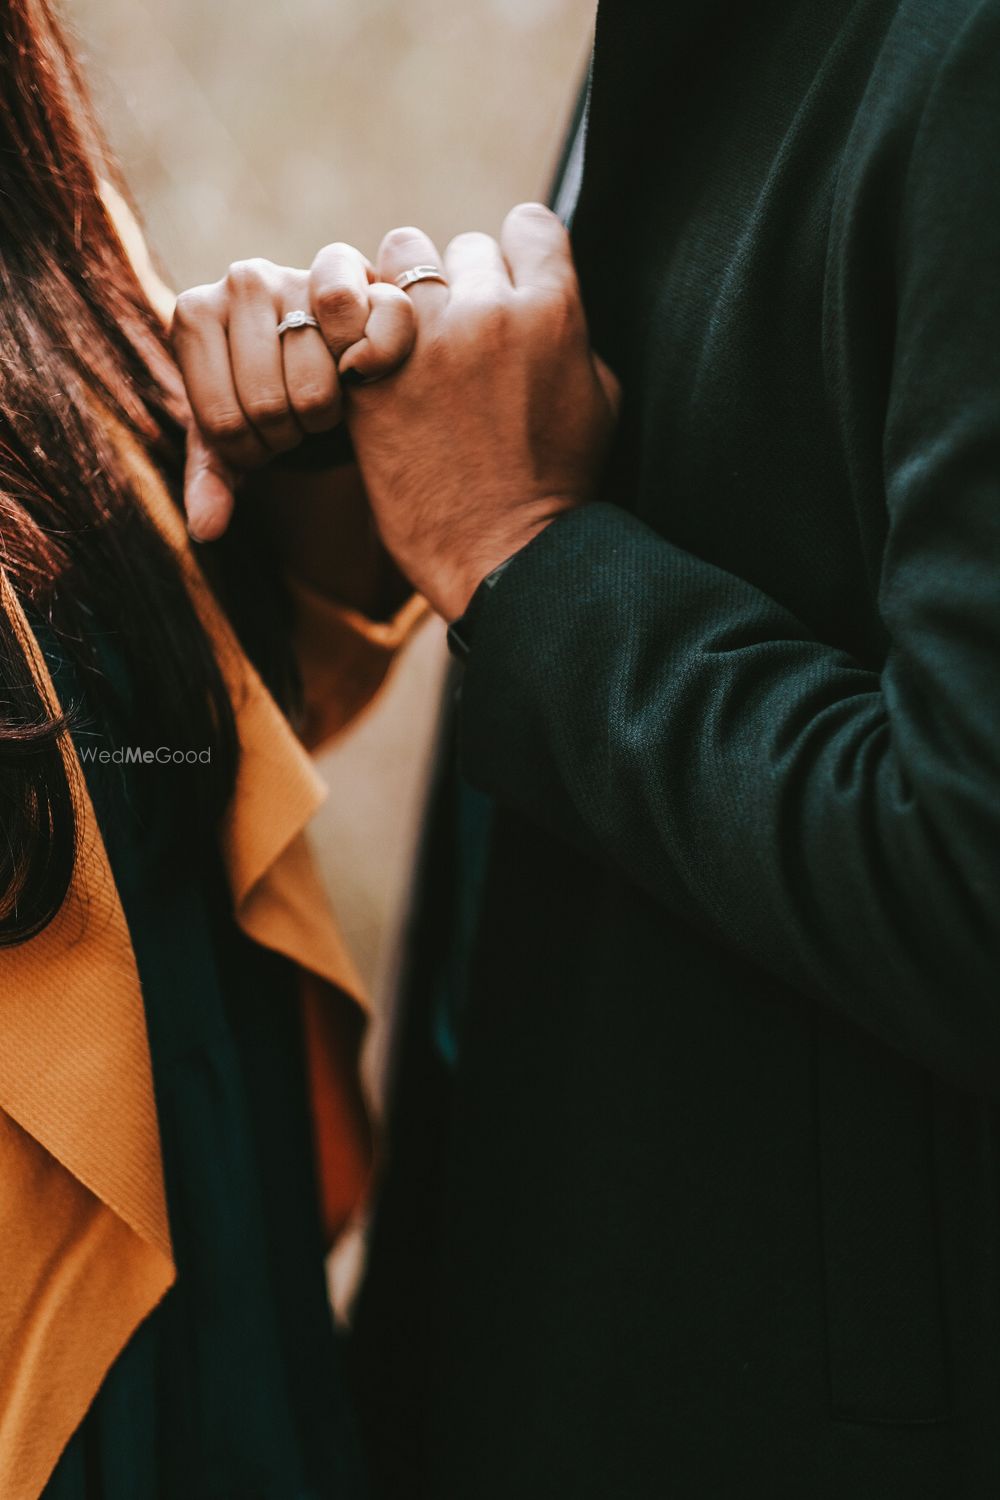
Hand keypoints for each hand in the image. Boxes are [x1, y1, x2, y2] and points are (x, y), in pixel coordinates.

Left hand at [172, 246, 414, 540]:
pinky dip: (376, 364)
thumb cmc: (267, 405)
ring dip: (330, 412)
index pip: (223, 420)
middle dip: (289, 434)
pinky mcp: (365, 277)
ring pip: (320, 381)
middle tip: (296, 422)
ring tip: (325, 401)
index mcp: (195, 314)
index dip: (251, 451)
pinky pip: (374, 327)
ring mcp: (302, 269)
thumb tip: (206, 530)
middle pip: (269, 401)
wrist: (325, 370)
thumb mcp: (231, 444)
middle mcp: (245, 278)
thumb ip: (212, 481)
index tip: (260, 437)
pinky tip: (366, 376)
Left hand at [342, 203, 619, 620]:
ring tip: (410, 343)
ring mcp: (425, 343)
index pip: (529, 225)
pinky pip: (351, 311)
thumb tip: (548, 295)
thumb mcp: (601, 399)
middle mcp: (489, 312)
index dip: (517, 254)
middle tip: (459, 339)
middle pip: (461, 246)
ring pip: (399, 259)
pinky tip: (373, 364)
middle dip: (460, 285)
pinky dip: (359, 329)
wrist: (506, 558)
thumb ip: (573, 332)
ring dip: (403, 293)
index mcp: (554, 312)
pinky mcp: (371, 377)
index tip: (508, 290)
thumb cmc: (561, 486)